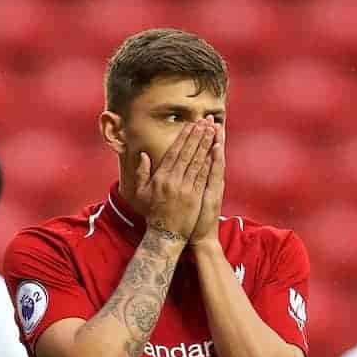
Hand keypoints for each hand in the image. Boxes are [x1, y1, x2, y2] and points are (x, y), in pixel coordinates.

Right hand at [134, 119, 216, 240]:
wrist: (165, 235)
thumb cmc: (153, 214)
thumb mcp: (141, 193)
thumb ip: (141, 173)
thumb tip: (143, 155)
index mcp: (160, 177)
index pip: (174, 152)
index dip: (183, 137)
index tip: (191, 124)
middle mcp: (172, 181)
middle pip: (187, 153)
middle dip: (197, 135)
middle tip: (205, 121)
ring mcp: (184, 188)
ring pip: (197, 161)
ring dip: (205, 144)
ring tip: (212, 130)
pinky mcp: (194, 196)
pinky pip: (203, 176)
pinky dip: (209, 162)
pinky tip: (215, 150)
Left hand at [189, 122, 225, 251]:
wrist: (200, 236)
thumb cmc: (191, 218)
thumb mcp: (191, 198)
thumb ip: (189, 182)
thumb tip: (187, 169)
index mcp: (201, 180)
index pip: (203, 155)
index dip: (202, 140)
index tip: (202, 123)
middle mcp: (209, 180)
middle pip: (210, 154)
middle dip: (210, 136)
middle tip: (211, 117)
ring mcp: (213, 186)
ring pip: (215, 160)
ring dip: (216, 143)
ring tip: (216, 126)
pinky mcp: (213, 194)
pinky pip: (214, 175)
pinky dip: (216, 161)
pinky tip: (216, 149)